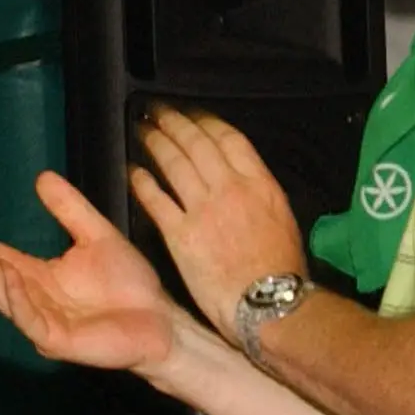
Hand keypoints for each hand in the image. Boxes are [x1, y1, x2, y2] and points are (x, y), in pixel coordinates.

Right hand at [0, 173, 180, 373]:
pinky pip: (29, 319)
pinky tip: (10, 275)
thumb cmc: (130, 285)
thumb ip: (70, 210)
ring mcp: (41, 321)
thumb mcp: (97, 236)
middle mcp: (32, 300)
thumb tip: (42, 176)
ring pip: (3, 296)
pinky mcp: (56, 341)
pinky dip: (16, 298)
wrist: (161, 320)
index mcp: (38, 277)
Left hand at [130, 106, 306, 342]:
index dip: (206, 122)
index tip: (192, 115)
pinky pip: (157, 199)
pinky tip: (132, 171)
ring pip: (175, 164)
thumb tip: (243, 181)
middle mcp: (231, 188)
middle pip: (197, 144)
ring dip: (156, 143)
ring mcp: (204, 210)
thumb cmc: (281, 269)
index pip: (229, 139)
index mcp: (261, 184)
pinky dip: (143, 182)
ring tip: (142, 130)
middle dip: (175, 123)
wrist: (270, 302)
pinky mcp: (181, 235)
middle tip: (157, 112)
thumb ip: (259, 195)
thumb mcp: (282, 219)